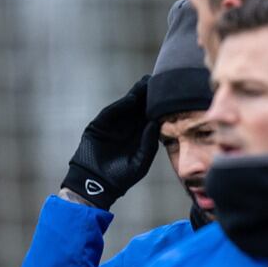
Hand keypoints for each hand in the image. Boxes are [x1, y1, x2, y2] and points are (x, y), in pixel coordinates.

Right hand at [60, 76, 159, 209]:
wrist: (97, 183)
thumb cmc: (122, 177)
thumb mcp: (140, 161)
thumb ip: (149, 143)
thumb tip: (156, 124)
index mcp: (139, 137)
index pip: (150, 118)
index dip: (158, 107)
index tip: (170, 96)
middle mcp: (127, 129)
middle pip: (139, 109)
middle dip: (148, 96)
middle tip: (159, 82)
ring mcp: (112, 126)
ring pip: (126, 108)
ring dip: (136, 96)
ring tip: (146, 84)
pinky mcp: (98, 126)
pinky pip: (111, 113)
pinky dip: (121, 106)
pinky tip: (132, 98)